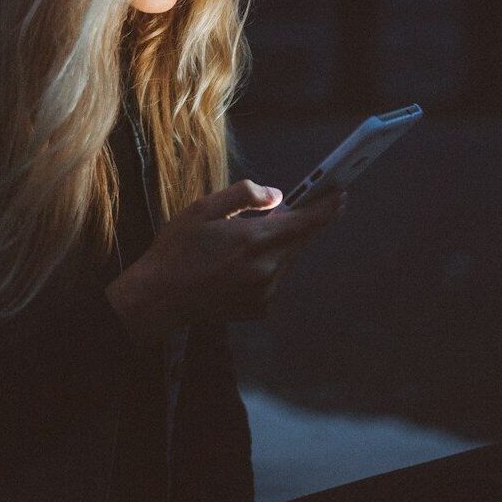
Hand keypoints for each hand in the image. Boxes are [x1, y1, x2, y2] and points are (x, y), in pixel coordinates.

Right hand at [104, 179, 346, 345]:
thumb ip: (244, 196)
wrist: (160, 297)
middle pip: (298, 240)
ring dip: (274, 247)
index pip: (307, 221)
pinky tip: (232, 268)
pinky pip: (273, 279)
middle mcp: (267, 268)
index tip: (341, 193)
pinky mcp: (260, 308)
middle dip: (292, 224)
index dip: (327, 206)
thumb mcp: (203, 208)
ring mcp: (265, 291)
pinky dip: (263, 268)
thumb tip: (277, 195)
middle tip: (270, 214)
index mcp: (255, 239)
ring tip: (236, 245)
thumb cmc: (178, 248)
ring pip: (285, 259)